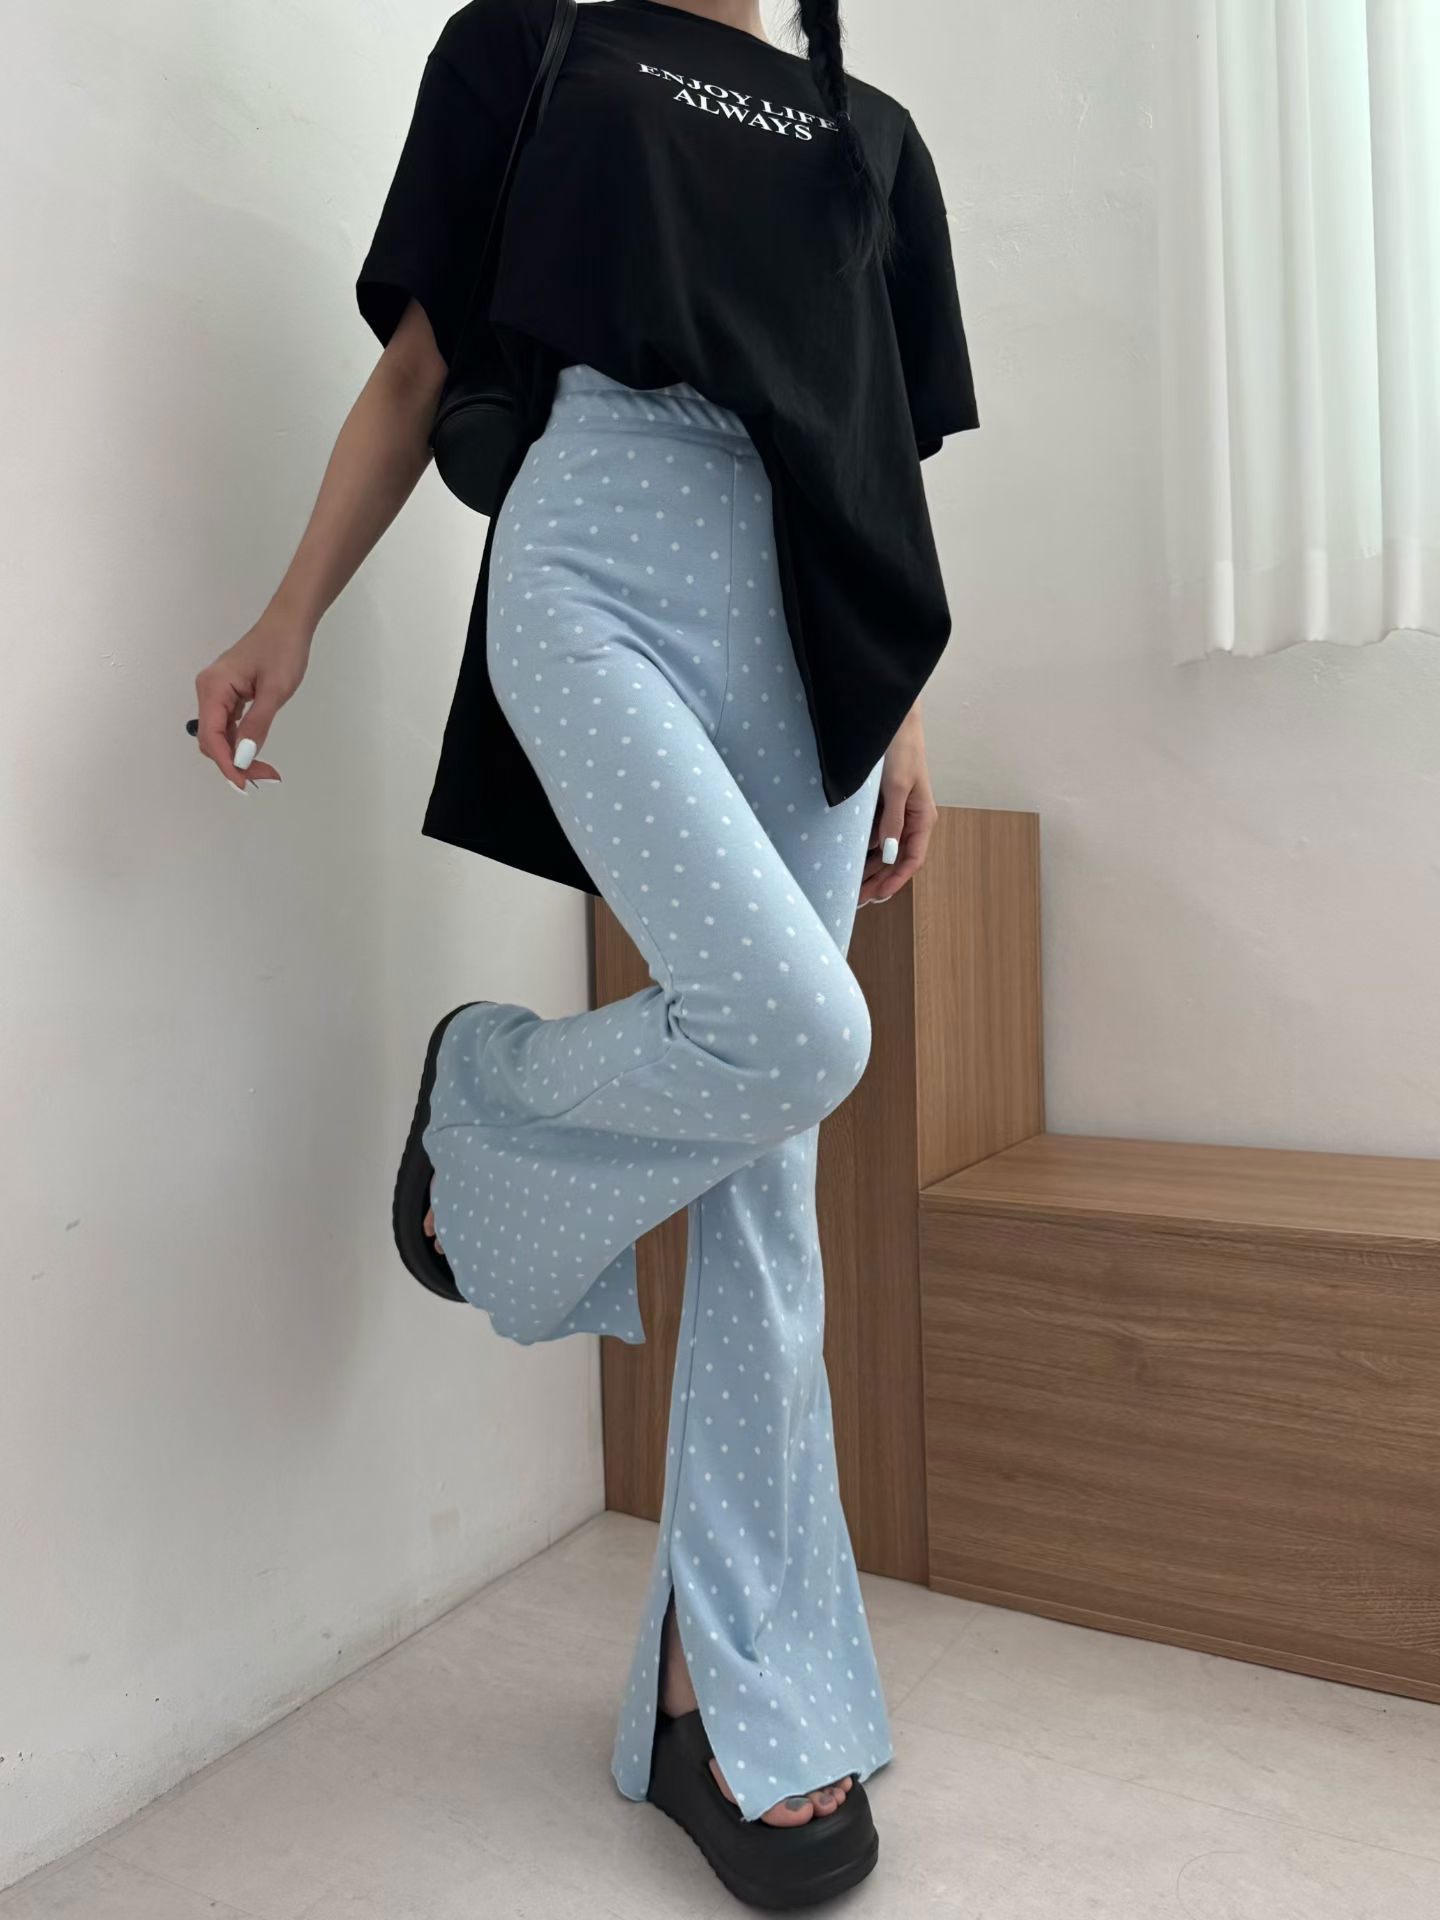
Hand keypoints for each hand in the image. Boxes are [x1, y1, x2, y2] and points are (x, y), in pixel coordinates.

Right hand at [194, 610, 309, 791]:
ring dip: (238, 755)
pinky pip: (227, 725)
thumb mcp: (275, 692)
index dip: (225, 764)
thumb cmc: (283, 651)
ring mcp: (216, 692)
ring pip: (219, 735)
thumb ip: (256, 726)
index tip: (244, 784)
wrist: (288, 624)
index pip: (210, 736)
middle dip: (234, 762)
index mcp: (213, 687)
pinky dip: (240, 742)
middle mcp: (208, 690)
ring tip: (266, 770)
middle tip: (266, 777)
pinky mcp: (227, 694)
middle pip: (211, 739)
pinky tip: (256, 752)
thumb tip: (241, 758)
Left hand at [859, 705, 937, 905]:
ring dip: (869, 869)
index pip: (912, 859)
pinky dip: (863, 850)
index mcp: (922, 818)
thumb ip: (893, 820)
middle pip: (896, 860)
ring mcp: (896, 813)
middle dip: (879, 881)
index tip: (878, 897)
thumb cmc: (900, 749)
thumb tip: (890, 853)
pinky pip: (874, 835)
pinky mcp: (882, 806)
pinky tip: (849, 860)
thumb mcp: (895, 786)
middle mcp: (911, 820)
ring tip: (851, 886)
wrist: (890, 720)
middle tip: (857, 899)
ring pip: (884, 851)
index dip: (896, 880)